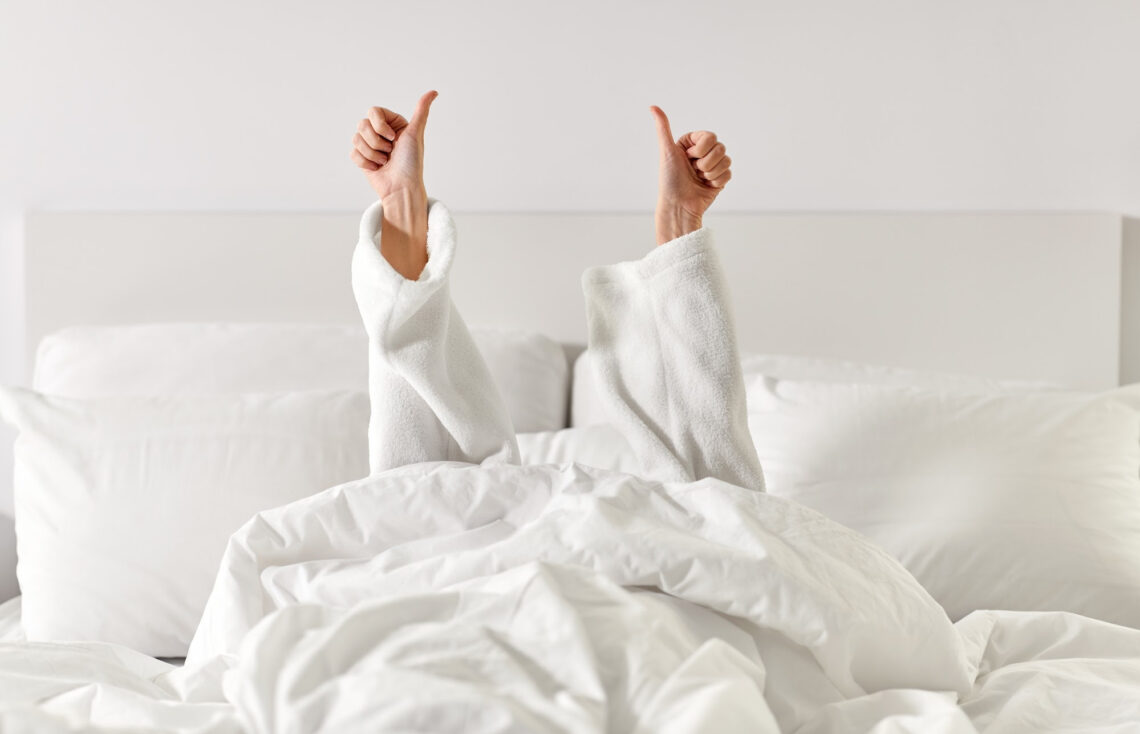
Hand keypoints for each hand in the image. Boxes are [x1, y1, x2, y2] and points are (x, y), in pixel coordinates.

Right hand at [352, 90, 437, 201]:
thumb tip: (433, 92)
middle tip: (390, 152)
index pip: (373, 111)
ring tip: (385, 162)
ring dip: (372, 154)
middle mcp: (380, 132)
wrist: (402, 188)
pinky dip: (366, 163)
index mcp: (392, 123)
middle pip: (362, 124)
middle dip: (376, 142)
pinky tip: (377, 168)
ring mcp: (370, 145)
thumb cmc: (411, 162)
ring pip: (356, 139)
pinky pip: (353, 153)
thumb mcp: (416, 133)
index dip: (379, 125)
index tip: (392, 137)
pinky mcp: (362, 157)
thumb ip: (421, 111)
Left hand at [650, 106, 732, 244]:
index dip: (700, 149)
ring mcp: (712, 165)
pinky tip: (705, 186)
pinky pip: (728, 173)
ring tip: (698, 179)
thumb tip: (652, 106)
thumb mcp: (666, 151)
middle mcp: (702, 152)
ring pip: (726, 159)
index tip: (688, 158)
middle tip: (693, 171)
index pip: (710, 136)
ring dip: (711, 173)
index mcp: (691, 143)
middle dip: (705, 163)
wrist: (678, 206)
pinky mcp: (720, 178)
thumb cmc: (669, 180)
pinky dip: (716, 181)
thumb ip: (662, 128)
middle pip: (720, 147)